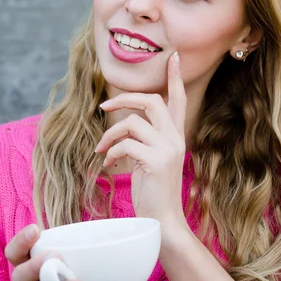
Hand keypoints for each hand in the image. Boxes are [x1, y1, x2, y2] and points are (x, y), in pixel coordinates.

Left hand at [95, 51, 190, 248]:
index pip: (179, 101)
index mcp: (176, 138)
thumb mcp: (150, 161)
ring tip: (102, 149)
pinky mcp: (157, 161)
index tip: (174, 57)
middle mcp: (176, 139)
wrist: (163, 222)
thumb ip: (144, 141)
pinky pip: (127, 144)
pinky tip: (108, 164)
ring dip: (110, 134)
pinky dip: (112, 152)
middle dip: (125, 98)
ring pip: (133, 122)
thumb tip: (123, 127)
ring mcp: (168, 149)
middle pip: (152, 101)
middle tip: (104, 105)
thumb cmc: (153, 192)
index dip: (175, 78)